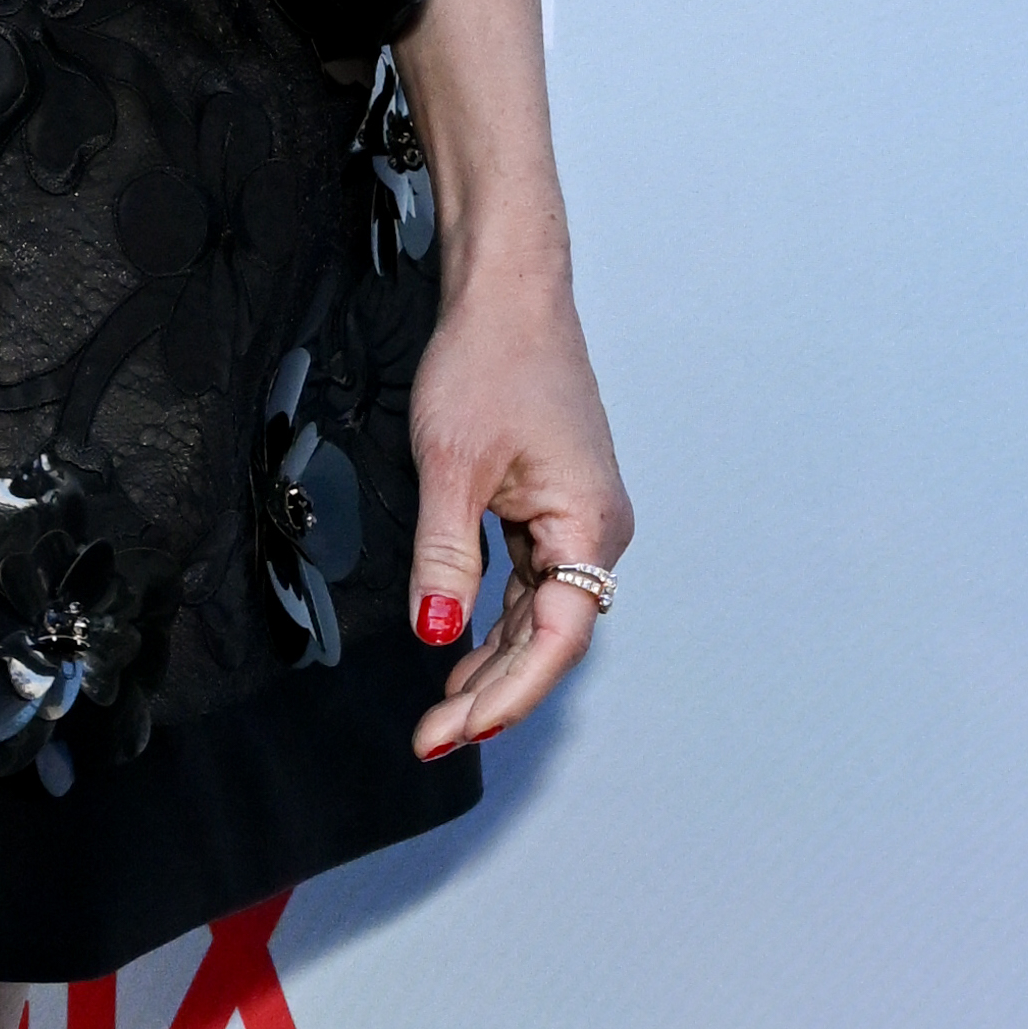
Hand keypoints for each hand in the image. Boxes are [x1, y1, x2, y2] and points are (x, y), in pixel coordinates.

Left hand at [404, 273, 630, 760]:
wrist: (507, 290)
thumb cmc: (487, 359)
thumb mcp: (449, 461)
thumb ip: (446, 553)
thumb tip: (437, 633)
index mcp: (589, 525)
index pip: (555, 639)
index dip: (506, 694)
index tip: (453, 730)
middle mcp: (596, 530)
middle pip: (549, 637)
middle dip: (492, 692)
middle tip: (431, 738)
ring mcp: (577, 518)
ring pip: (538, 614)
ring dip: (492, 661)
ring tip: (441, 712)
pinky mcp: (554, 504)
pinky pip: (529, 580)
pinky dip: (495, 617)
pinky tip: (461, 646)